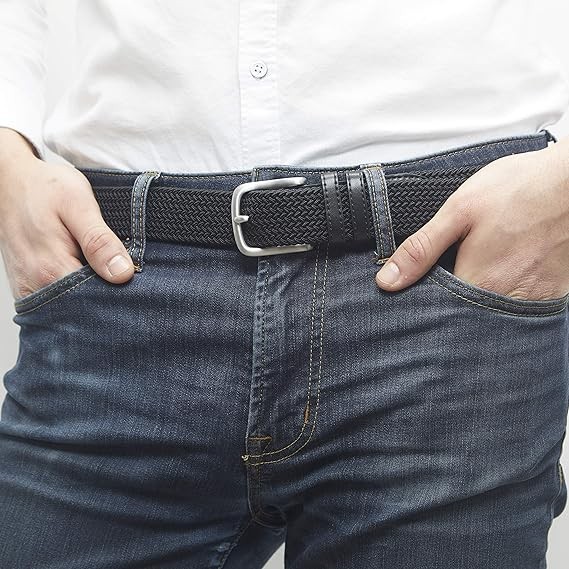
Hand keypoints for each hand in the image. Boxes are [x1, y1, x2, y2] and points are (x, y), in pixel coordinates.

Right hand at [0, 128, 134, 300]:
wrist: (11, 182)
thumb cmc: (45, 189)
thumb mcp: (78, 205)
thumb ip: (99, 241)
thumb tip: (123, 274)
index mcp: (51, 269)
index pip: (97, 300)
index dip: (120, 291)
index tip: (131, 275)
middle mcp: (37, 286)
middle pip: (86, 306)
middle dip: (107, 293)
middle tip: (117, 265)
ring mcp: (30, 288)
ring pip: (74, 305)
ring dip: (92, 290)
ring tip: (98, 264)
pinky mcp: (28, 287)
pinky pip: (59, 300)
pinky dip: (76, 290)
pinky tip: (84, 270)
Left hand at [375, 137, 568, 300]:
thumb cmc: (520, 189)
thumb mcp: (459, 211)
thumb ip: (421, 249)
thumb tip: (388, 281)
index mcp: (478, 281)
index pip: (437, 313)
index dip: (423, 306)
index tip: (418, 293)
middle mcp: (506, 299)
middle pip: (465, 318)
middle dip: (451, 306)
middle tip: (453, 278)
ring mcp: (533, 299)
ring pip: (492, 313)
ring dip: (478, 301)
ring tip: (480, 271)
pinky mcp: (553, 293)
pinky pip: (520, 307)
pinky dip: (505, 296)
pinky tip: (503, 273)